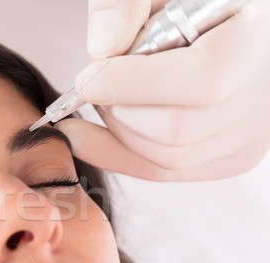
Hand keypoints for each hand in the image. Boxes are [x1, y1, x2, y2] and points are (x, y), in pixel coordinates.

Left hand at [55, 0, 269, 180]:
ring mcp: (250, 134)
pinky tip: (87, 136)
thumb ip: (127, 4)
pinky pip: (165, 170)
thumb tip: (103, 47)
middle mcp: (265, 96)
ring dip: (117, 130)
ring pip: (167, 157)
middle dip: (119, 108)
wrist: (225, 25)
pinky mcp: (230, 156)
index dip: (132, 86)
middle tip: (95, 82)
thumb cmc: (194, 4)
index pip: (202, 83)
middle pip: (176, 129)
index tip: (87, 79)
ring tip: (106, 96)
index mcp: (259, 42)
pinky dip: (118, 154)